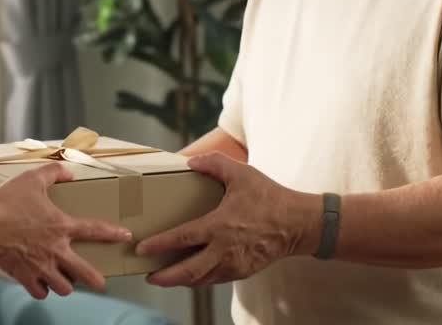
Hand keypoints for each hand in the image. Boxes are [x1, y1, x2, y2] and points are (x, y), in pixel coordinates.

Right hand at [0, 163, 131, 298]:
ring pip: (63, 287)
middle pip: (84, 272)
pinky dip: (42, 290)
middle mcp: (55, 250)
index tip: (125, 235)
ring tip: (66, 281)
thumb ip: (53, 173)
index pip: (94, 230)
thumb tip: (68, 172)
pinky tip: (42, 285)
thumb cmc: (6, 203)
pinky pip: (40, 292)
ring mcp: (41, 266)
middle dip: (95, 280)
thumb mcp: (31, 179)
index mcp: (61, 226)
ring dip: (66, 284)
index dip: (112, 233)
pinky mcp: (24, 276)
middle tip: (100, 283)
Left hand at [136, 152, 316, 286]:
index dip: (160, 244)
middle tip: (149, 276)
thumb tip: (190, 161)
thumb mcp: (241, 173)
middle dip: (165, 276)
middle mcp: (225, 250)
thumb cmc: (269, 197)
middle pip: (188, 270)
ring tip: (165, 278)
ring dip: (181, 281)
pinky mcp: (243, 271)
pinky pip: (216, 280)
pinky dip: (200, 280)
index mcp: (220, 225)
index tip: (142, 248)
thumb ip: (214, 163)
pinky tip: (191, 276)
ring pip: (201, 279)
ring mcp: (235, 264)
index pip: (182, 239)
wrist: (298, 223)